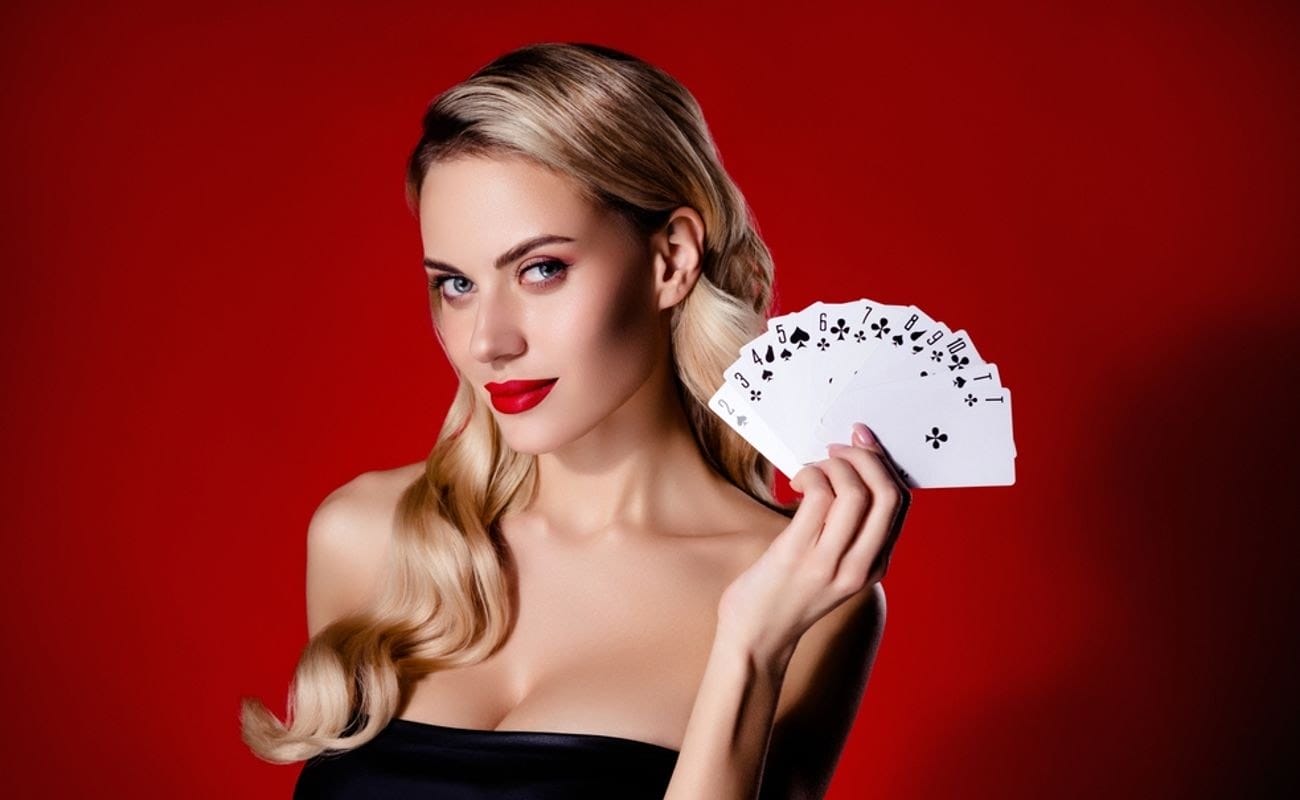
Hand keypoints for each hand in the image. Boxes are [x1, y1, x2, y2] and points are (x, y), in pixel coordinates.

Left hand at [715, 422, 911, 668]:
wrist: (755, 640)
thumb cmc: (784, 597)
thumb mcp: (830, 569)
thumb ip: (843, 532)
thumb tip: (842, 474)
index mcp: (874, 565)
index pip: (899, 503)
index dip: (883, 464)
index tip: (863, 444)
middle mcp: (860, 565)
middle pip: (888, 494)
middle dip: (866, 456)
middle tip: (838, 447)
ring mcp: (831, 562)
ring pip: (856, 492)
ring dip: (834, 464)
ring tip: (813, 468)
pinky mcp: (797, 555)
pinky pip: (819, 497)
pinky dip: (811, 475)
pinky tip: (797, 482)